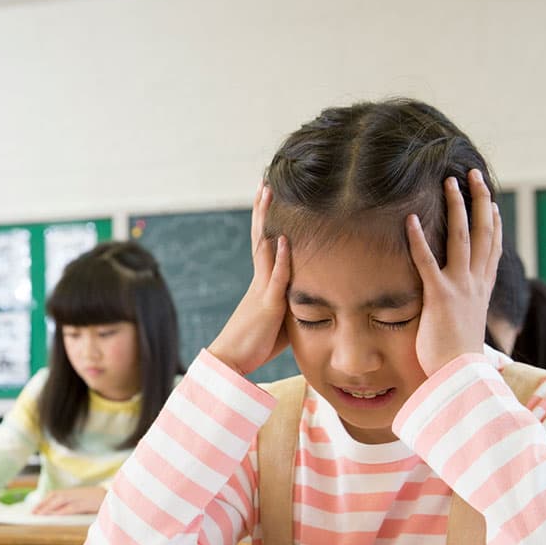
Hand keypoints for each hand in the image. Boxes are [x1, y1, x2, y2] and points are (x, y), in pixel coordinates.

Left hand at [32, 486, 106, 515]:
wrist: (119, 498)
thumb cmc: (105, 504)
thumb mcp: (89, 503)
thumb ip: (77, 506)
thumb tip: (61, 515)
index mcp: (77, 492)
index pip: (56, 494)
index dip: (45, 500)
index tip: (35, 509)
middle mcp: (78, 493)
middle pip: (56, 496)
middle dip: (43, 504)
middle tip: (33, 513)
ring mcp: (83, 497)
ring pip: (61, 501)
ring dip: (49, 508)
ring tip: (40, 516)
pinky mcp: (89, 504)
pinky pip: (72, 507)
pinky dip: (62, 512)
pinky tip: (55, 516)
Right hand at [207, 182, 291, 375]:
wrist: (231, 361)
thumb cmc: (256, 343)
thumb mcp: (280, 316)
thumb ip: (292, 300)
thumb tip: (314, 292)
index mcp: (262, 282)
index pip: (265, 244)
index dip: (267, 220)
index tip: (269, 197)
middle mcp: (259, 280)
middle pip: (261, 237)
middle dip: (263, 210)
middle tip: (264, 183)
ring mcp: (261, 290)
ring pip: (264, 248)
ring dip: (267, 221)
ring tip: (268, 195)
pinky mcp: (266, 305)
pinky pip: (275, 278)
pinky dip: (280, 258)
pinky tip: (282, 240)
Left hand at [407, 169, 501, 377]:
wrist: (461, 377)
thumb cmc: (457, 358)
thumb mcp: (465, 326)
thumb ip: (462, 309)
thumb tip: (458, 306)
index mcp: (483, 290)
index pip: (493, 249)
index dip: (494, 223)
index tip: (492, 203)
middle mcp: (476, 284)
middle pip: (483, 233)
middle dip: (479, 201)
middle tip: (475, 175)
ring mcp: (460, 288)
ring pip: (461, 239)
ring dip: (456, 208)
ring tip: (449, 182)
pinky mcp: (439, 298)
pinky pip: (428, 263)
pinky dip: (419, 240)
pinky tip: (410, 220)